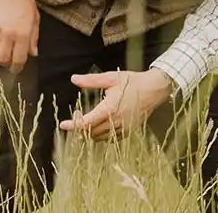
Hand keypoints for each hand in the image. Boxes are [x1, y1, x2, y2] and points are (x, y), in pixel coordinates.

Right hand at [0, 0, 39, 69]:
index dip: (17, 67)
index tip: (16, 68)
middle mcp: (7, 34)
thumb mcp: (34, 18)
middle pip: (2, 59)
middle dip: (5, 62)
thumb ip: (33, 37)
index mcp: (22, 34)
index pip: (19, 60)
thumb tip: (33, 53)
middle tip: (7, 59)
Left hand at [58, 69, 175, 140]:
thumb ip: (91, 81)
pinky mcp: (129, 131)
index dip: (73, 125)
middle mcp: (116, 122)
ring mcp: (123, 128)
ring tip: (88, 119)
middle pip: (91, 133)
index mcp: (109, 109)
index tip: (63, 124)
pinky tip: (101, 124)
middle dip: (80, 127)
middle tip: (78, 114)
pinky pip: (110, 139)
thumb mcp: (111, 78)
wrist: (154, 89)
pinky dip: (102, 134)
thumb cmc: (132, 82)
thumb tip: (74, 79)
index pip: (86, 123)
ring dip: (90, 132)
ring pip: (100, 138)